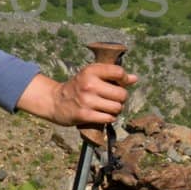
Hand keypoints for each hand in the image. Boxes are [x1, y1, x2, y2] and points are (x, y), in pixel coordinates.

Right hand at [16, 63, 137, 128]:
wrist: (56, 102)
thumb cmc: (78, 87)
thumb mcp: (91, 75)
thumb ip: (112, 75)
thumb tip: (134, 78)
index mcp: (91, 71)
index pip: (119, 72)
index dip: (124, 79)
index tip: (120, 83)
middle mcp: (89, 84)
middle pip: (122, 94)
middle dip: (121, 98)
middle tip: (114, 99)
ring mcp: (87, 100)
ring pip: (117, 108)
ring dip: (116, 110)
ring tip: (109, 108)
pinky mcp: (85, 115)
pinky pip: (109, 118)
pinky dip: (109, 118)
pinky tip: (103, 115)